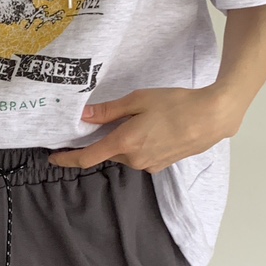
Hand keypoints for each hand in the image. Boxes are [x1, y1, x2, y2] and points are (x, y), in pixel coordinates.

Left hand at [47, 86, 242, 172]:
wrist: (212, 118)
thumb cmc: (176, 104)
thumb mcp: (138, 100)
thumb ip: (109, 111)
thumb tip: (84, 116)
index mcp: (124, 143)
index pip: (87, 158)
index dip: (67, 159)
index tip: (54, 159)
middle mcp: (134, 159)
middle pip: (108, 152)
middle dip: (107, 138)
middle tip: (117, 117)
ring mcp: (149, 165)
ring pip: (125, 154)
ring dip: (125, 140)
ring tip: (144, 119)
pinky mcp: (161, 165)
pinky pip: (141, 156)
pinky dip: (139, 144)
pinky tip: (155, 129)